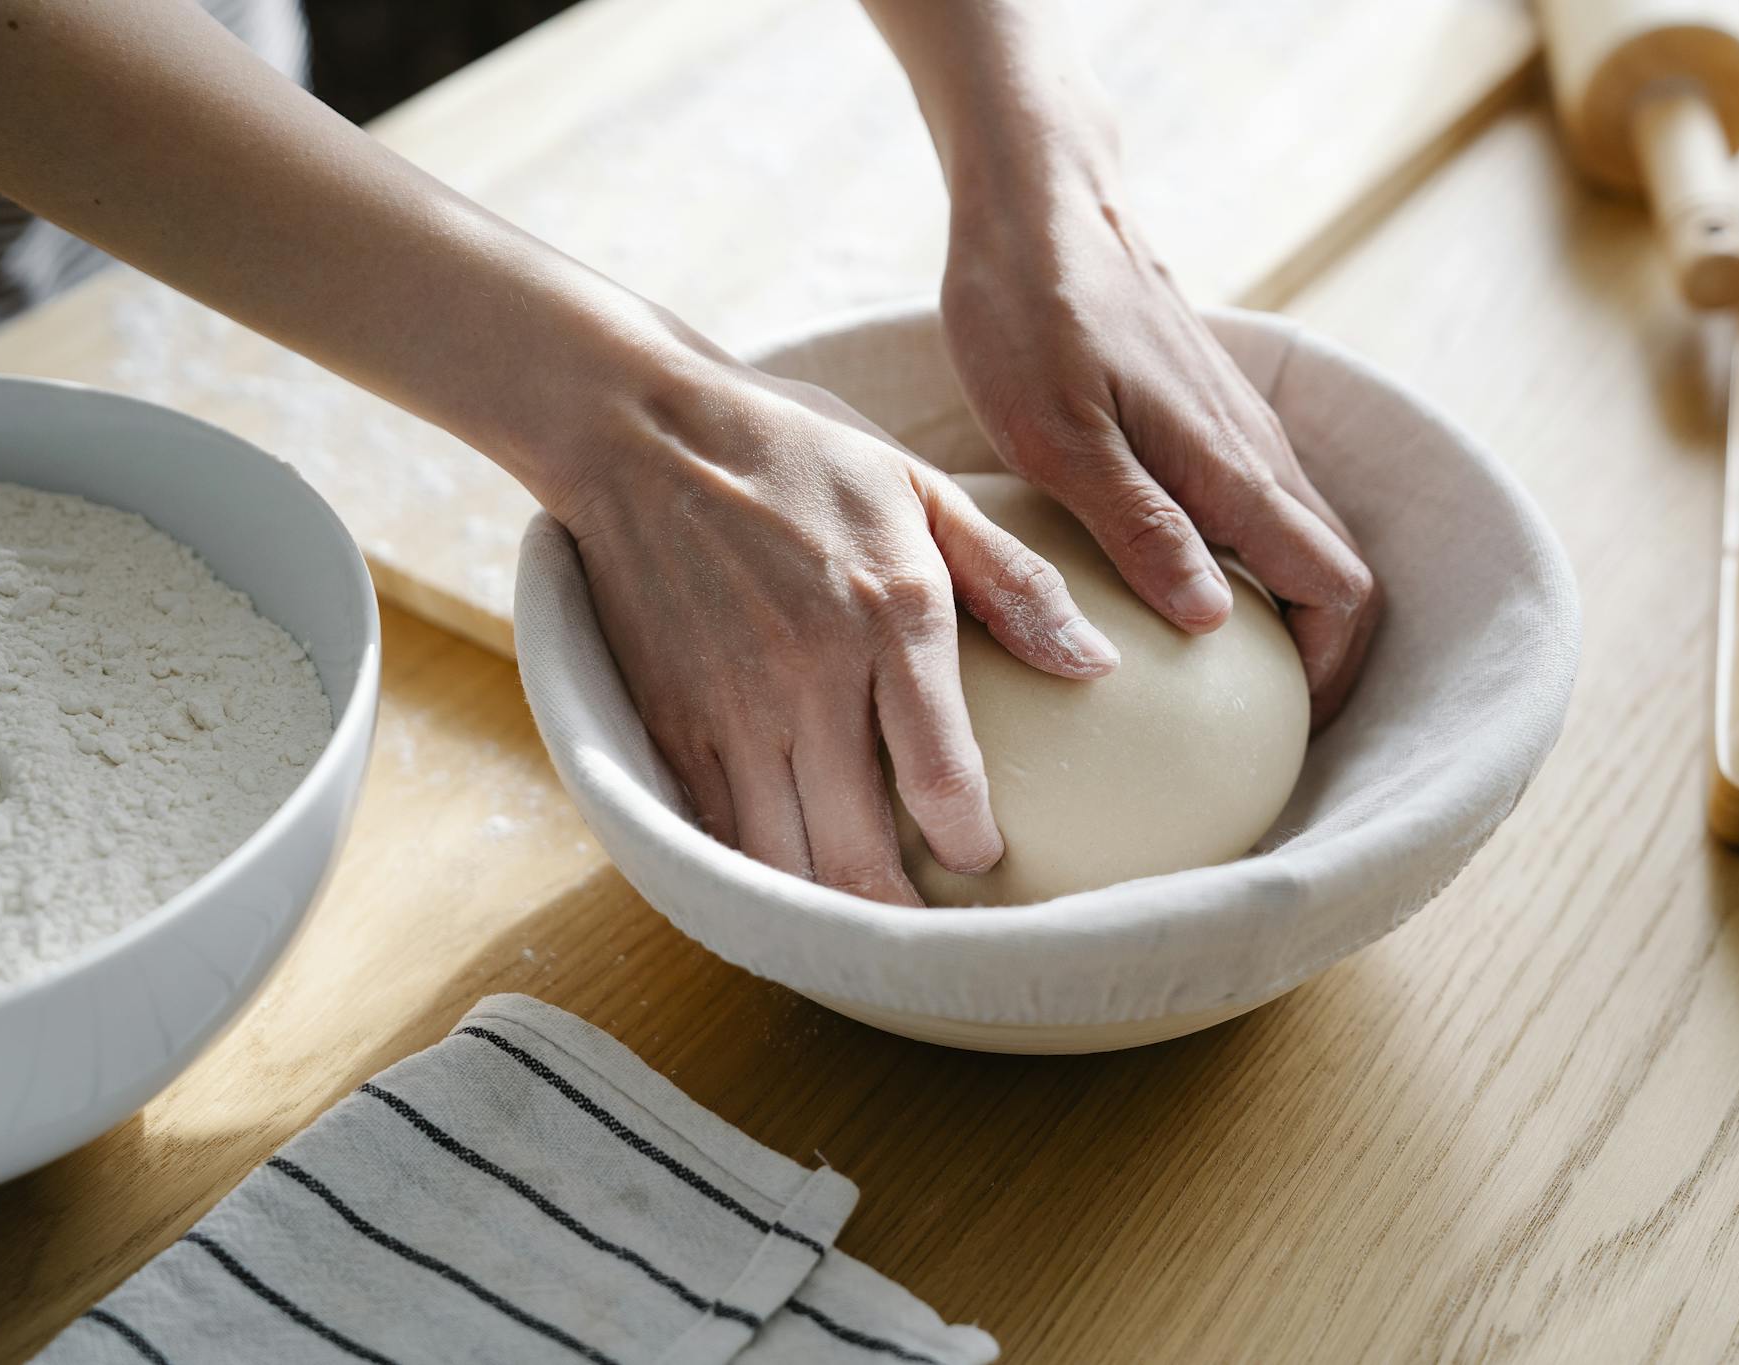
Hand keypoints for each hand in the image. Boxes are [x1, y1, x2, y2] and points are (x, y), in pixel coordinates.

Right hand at [541, 348, 1119, 904]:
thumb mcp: (921, 489)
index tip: (983, 856)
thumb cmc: (798, 454)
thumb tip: (1098, 664)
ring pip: (780, 861)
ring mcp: (729, 709)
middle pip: (854, 853)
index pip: (942, 777)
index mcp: (890, 616)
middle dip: (900, 916)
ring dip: (824, 907)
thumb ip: (1014, 580)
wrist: (639, 432)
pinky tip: (788, 875)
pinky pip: (715, 832)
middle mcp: (808, 677)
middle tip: (931, 928)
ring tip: (863, 920)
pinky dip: (754, 868)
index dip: (970, 843)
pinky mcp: (669, 721)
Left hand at [939, 150, 1378, 726]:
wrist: (1039, 203)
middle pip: (1339, 577)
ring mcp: (1238, 431)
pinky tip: (1179, 596)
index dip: (1328, 675)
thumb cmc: (1030, 315)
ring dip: (1286, 617)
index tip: (1276, 732)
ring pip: (1302, 542)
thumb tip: (1218, 622)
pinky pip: (1260, 509)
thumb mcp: (1059, 436)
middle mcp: (1256, 453)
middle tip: (1250, 729)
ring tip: (1217, 686)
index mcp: (1230, 470)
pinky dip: (1252, 568)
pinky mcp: (1208, 416)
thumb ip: (1141, 527)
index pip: (1338, 591)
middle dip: (1318, 662)